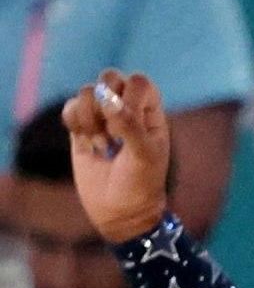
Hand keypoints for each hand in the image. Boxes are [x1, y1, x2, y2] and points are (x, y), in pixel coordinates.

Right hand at [61, 70, 172, 243]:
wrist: (119, 210)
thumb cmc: (141, 183)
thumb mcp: (144, 155)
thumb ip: (129, 124)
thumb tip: (105, 95)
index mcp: (150, 112)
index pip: (138, 81)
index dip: (129, 97)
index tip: (130, 124)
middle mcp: (126, 108)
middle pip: (109, 77)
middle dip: (106, 103)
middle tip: (114, 132)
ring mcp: (101, 116)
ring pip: (86, 92)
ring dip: (90, 119)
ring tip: (103, 145)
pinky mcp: (80, 127)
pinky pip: (69, 107)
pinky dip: (75, 124)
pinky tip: (87, 145)